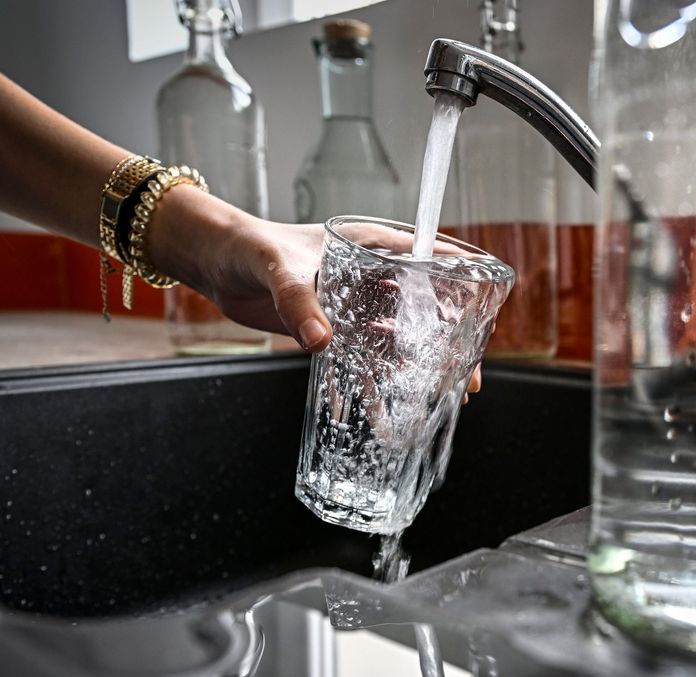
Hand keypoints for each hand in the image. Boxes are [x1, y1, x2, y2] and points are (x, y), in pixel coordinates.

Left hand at [146, 189, 487, 401]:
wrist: (213, 262)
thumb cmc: (247, 246)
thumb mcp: (277, 270)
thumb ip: (300, 303)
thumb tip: (322, 342)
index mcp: (369, 245)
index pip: (431, 263)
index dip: (461, 291)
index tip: (482, 319)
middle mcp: (369, 275)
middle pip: (424, 310)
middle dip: (448, 346)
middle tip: (466, 381)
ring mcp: (353, 304)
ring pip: (398, 340)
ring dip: (416, 371)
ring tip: (438, 402)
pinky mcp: (332, 328)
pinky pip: (360, 359)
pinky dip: (372, 385)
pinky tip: (383, 412)